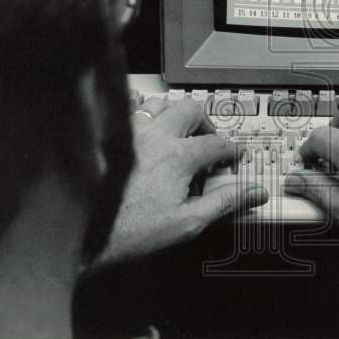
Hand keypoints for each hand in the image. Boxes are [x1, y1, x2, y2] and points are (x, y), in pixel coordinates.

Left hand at [94, 97, 267, 266]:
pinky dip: (139, 109)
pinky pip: (127, 108)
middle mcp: (155, 136)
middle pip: (191, 110)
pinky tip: (142, 122)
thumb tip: (255, 192)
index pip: (217, 143)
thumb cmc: (131, 232)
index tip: (235, 156)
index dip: (232, 149)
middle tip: (209, 141)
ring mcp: (130, 133)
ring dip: (175, 114)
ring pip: (160, 104)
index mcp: (178, 157)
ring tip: (179, 132)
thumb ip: (225, 202)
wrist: (84, 234)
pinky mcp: (109, 137)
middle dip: (206, 123)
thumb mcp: (188, 223)